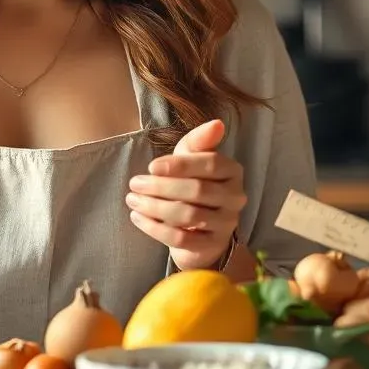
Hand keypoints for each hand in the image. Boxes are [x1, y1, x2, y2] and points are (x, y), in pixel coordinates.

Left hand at [126, 118, 245, 270]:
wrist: (200, 228)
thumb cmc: (193, 183)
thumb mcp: (191, 158)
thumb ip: (198, 141)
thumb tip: (217, 123)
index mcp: (233, 171)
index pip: (211, 163)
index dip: (180, 164)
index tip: (151, 166)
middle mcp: (236, 197)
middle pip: (197, 190)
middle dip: (161, 186)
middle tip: (135, 184)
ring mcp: (226, 223)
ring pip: (188, 215)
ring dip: (154, 207)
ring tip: (132, 199)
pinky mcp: (212, 246)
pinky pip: (182, 239)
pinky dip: (155, 228)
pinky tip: (137, 218)